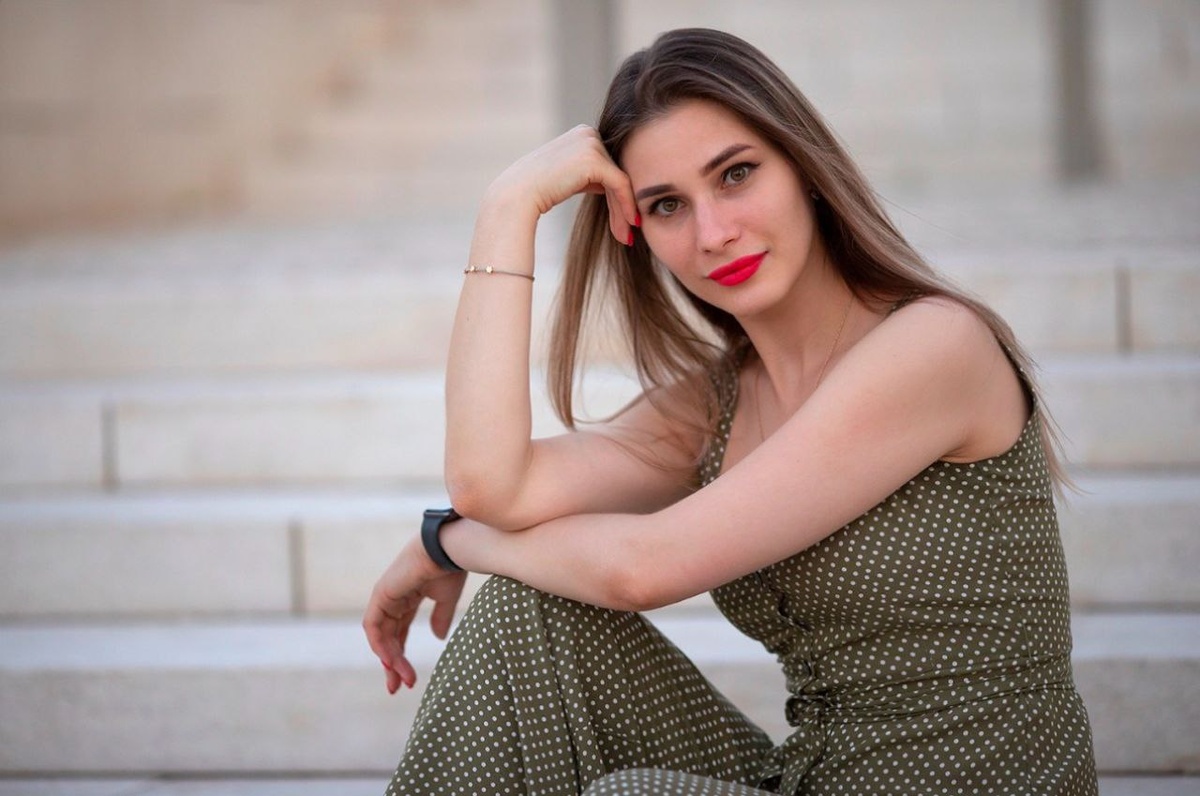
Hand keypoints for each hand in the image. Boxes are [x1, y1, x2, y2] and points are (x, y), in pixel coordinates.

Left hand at [363, 535, 466, 693]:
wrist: (449, 549)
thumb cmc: (450, 567)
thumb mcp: (446, 599)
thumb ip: (440, 618)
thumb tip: (438, 638)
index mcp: (409, 597)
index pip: (400, 631)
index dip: (402, 655)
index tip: (410, 680)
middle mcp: (394, 598)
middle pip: (389, 638)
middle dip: (393, 664)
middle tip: (398, 688)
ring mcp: (385, 596)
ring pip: (381, 636)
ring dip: (390, 660)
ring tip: (402, 680)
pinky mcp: (381, 595)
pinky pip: (375, 626)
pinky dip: (381, 645)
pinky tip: (391, 662)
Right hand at [485, 125, 639, 246]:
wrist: (517, 196)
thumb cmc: (536, 192)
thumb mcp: (568, 177)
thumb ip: (587, 176)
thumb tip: (607, 185)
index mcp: (582, 133)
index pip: (608, 165)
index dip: (616, 195)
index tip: (623, 220)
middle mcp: (589, 132)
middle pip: (616, 173)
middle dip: (622, 206)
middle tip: (628, 233)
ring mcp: (592, 144)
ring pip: (620, 181)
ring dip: (623, 211)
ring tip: (626, 236)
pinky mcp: (595, 160)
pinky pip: (620, 185)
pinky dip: (626, 206)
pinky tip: (630, 225)